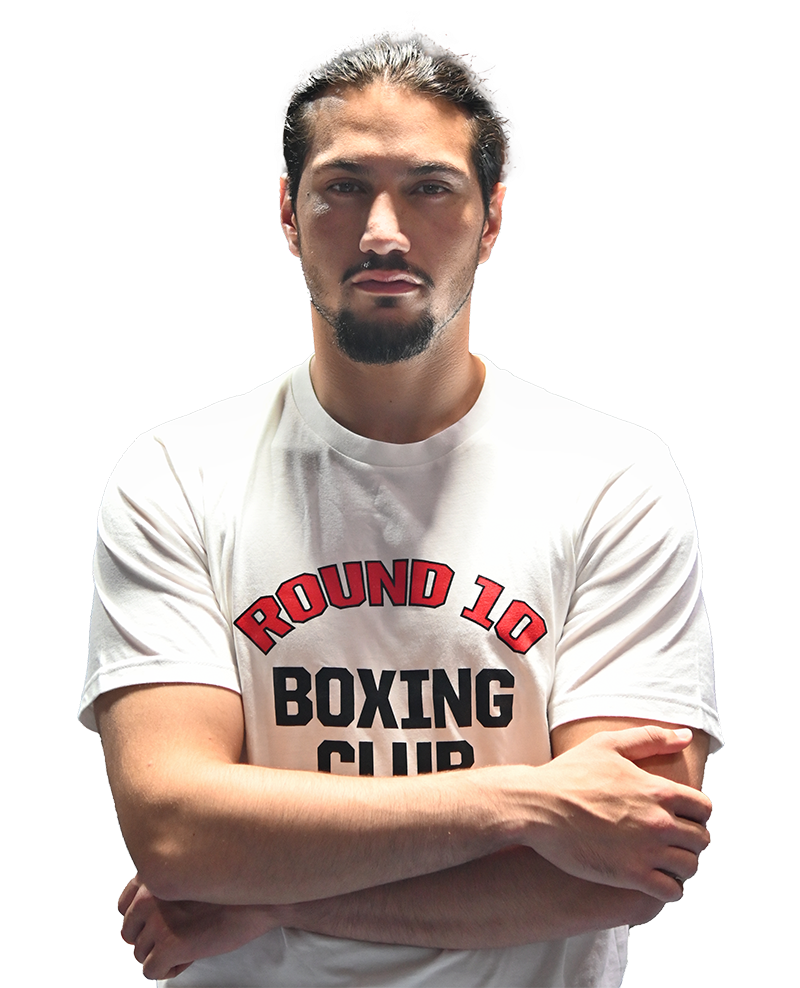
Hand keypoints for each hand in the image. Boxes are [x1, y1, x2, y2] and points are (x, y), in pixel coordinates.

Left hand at [119, 874, 282, 980]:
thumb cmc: (234, 887)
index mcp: (155, 875)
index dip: (143, 918)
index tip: (157, 922)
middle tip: (176, 934)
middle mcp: (150, 896)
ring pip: (140, 953)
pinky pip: (152, 970)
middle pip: (130, 931)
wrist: (260, 901)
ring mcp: (157, 921)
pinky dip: (170, 969)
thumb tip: (157, 906)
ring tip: (187, 942)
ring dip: (162, 953)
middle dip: (151, 937)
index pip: (125, 903)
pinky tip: (188, 956)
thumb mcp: (195, 872)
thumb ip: (170, 882)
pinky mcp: (167, 946)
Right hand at [524, 726, 711, 900]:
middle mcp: (659, 821)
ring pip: (689, 866)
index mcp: (658, 790)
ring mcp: (646, 850)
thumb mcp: (608, 745)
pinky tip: (654, 878)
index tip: (682, 817)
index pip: (703, 808)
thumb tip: (684, 736)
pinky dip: (669, 888)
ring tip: (665, 860)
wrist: (538, 806)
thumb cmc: (568, 774)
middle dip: (690, 839)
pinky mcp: (630, 875)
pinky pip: (670, 891)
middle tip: (672, 839)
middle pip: (700, 839)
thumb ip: (651, 738)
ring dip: (681, 864)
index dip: (696, 813)